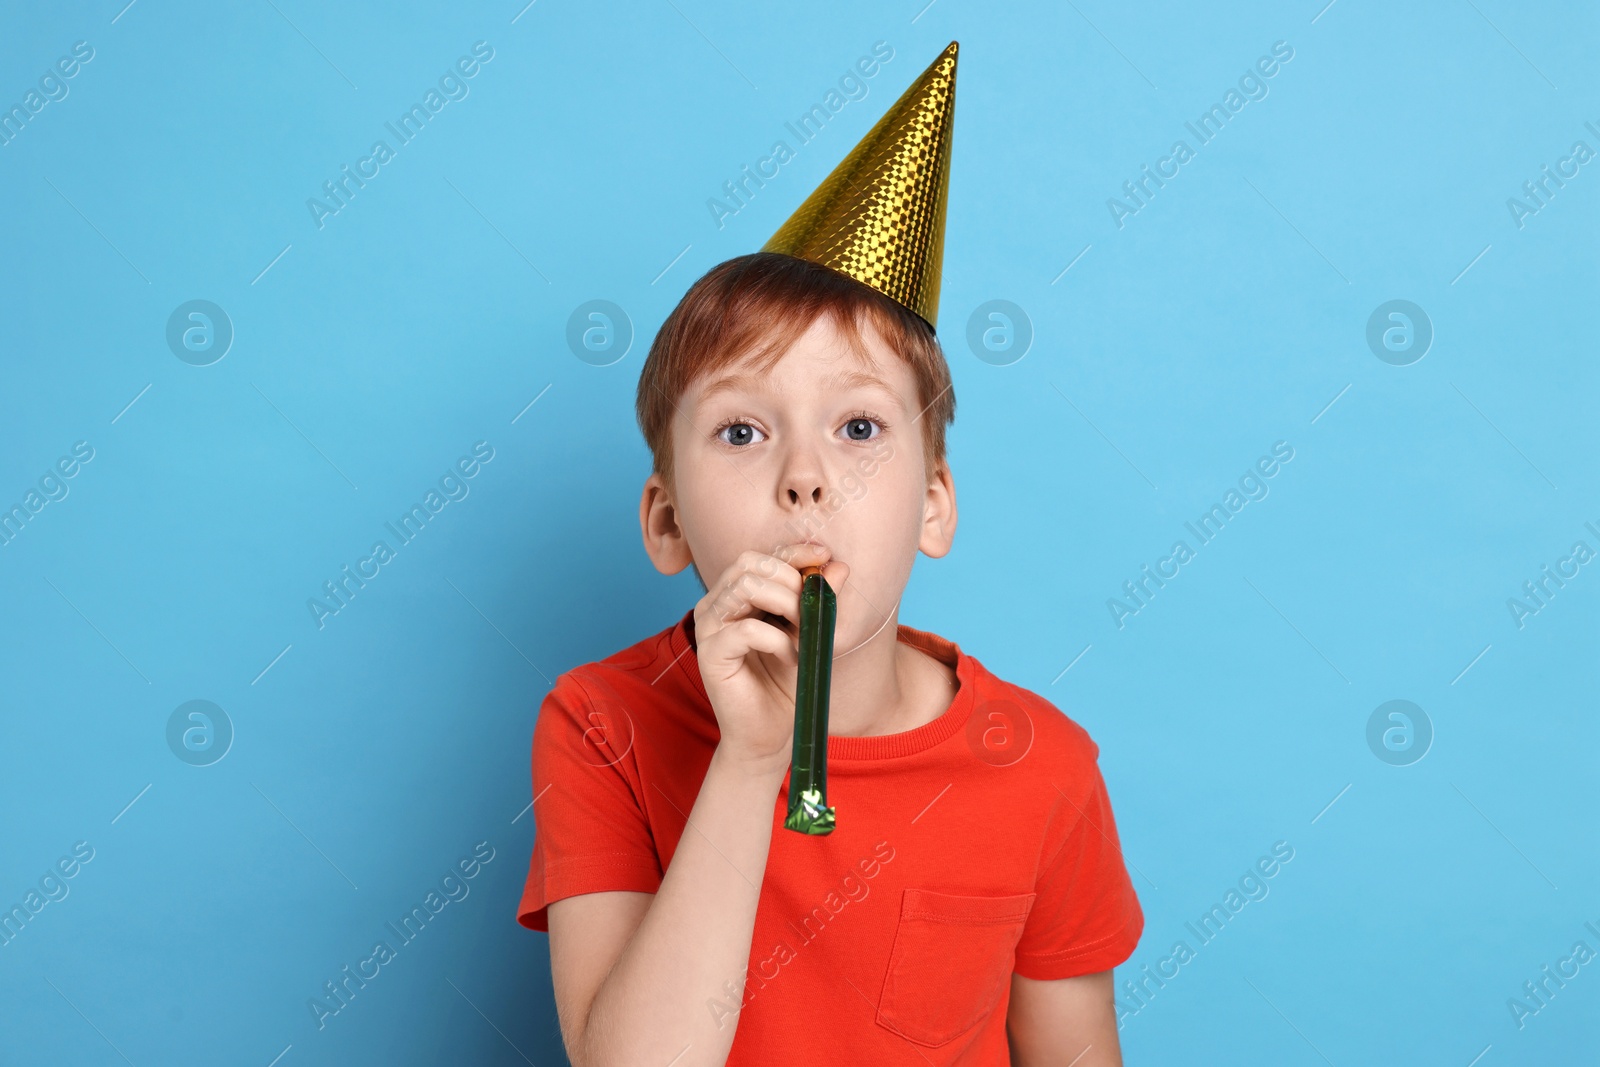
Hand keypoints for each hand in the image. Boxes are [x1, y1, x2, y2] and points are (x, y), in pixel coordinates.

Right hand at [693, 543, 850, 777]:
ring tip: (805, 634)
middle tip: (813, 612)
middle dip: (791, 580)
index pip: (761, 557)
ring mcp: (709, 627)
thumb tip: (839, 566)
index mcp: (736, 595)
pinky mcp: (710, 653)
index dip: (793, 552)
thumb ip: (820, 600)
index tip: (824, 557)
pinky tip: (793, 657)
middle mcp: (717, 604)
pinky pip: (748, 630)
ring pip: (747, 587)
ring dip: (787, 605)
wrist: (770, 734)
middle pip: (750, 563)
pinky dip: (779, 640)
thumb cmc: (786, 683)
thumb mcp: (811, 634)